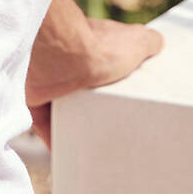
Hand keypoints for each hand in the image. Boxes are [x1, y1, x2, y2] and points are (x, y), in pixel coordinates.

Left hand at [26, 15, 164, 148]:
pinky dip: (53, 136)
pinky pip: (44, 121)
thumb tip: (156, 43)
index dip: (117, 77)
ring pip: (64, 106)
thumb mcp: (137, 41)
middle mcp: (71, 62)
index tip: (126, 96)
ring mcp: (52, 80)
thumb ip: (149, 41)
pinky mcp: (36, 97)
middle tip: (112, 127)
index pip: (107, 62)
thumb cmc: (99, 48)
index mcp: (95, 48)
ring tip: (93, 144)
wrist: (60, 57)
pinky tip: (66, 152)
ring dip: (75, 122)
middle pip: (85, 88)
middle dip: (96, 105)